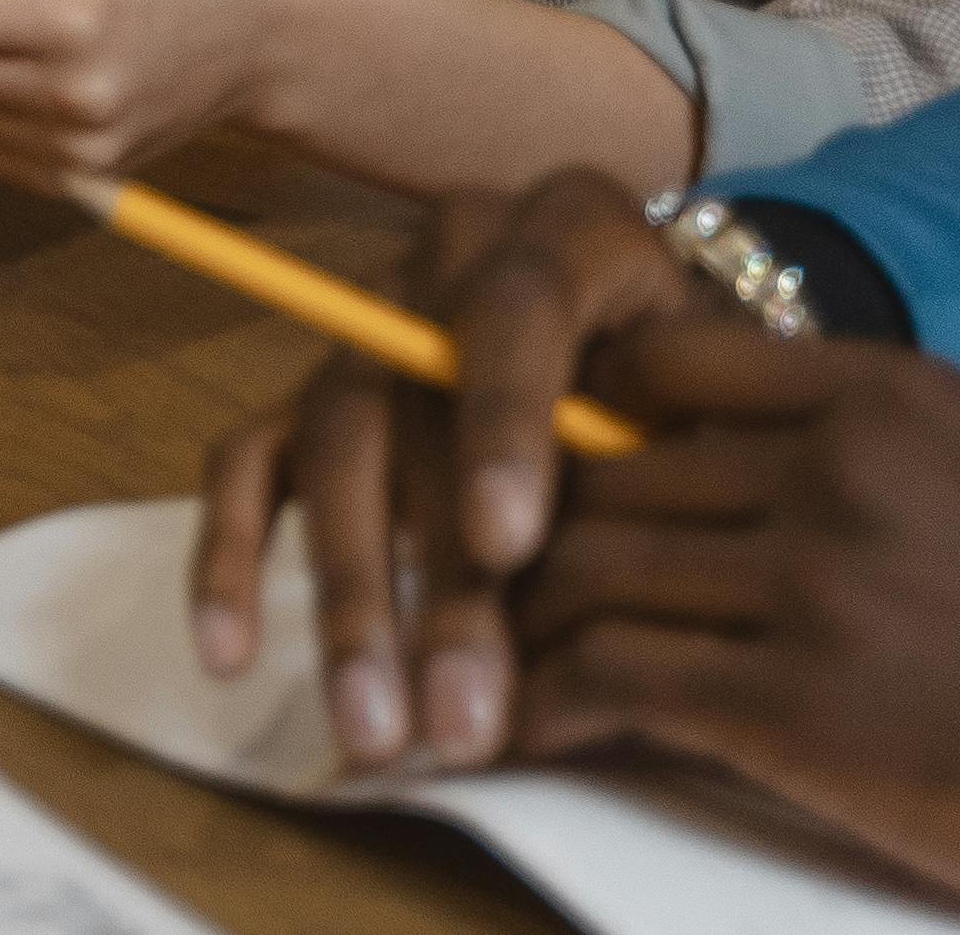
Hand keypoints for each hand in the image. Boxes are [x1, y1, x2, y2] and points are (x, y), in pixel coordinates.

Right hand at [187, 170, 710, 768]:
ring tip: (375, 729)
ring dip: (349, 597)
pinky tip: (231, 652)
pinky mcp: (310, 390)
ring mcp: (368, 325)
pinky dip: (230, 556)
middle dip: (435, 577)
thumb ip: (681, 466)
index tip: (507, 548)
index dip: (505, 426)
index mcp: (571, 230)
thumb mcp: (730, 400)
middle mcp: (451, 257)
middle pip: (413, 406)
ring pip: (331, 447)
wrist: (684, 349)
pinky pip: (246, 463)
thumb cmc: (724, 388)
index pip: (518, 312)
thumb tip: (631, 617)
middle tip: (458, 717)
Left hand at [500, 320, 959, 930]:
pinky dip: (542, 706)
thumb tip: (699, 469)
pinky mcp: (807, 706)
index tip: (519, 478)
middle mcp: (840, 467)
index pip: (646, 363)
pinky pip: (608, 679)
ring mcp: (821, 583)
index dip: (563, 422)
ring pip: (576, 571)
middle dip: (507, 533)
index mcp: (881, 395)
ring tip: (462, 667)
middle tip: (445, 582)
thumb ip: (845, 458)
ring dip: (503, 626)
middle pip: (592, 470)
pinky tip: (521, 732)